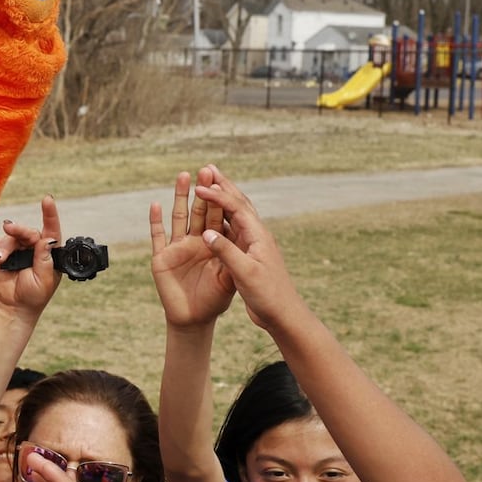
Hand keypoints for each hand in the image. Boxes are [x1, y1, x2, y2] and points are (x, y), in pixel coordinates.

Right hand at [0, 196, 63, 316]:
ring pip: (11, 237)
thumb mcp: (44, 280)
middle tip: (7, 227)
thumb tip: (47, 239)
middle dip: (18, 228)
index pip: (52, 230)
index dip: (50, 214)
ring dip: (4, 246)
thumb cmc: (34, 294)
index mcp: (49, 252)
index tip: (47, 199)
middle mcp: (35, 247)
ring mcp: (19, 248)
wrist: (14, 305)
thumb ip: (44, 260)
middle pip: (28, 231)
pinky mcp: (4, 252)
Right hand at [150, 168, 234, 327]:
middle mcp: (207, 242)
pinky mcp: (167, 260)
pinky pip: (160, 236)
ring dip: (183, 196)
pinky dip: (157, 221)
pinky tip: (155, 206)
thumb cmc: (227, 302)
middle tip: (205, 169)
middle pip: (209, 209)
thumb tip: (211, 233)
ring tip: (183, 176)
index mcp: (230, 243)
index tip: (212, 183)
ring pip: (184, 217)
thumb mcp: (240, 276)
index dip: (220, 196)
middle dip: (207, 189)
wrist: (205, 322)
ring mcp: (185, 250)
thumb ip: (226, 254)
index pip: (228, 212)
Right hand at [193, 166, 309, 332]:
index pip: (235, 207)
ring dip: (223, 197)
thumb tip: (207, 232)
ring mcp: (252, 244)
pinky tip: (213, 218)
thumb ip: (226, 252)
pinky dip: (221, 216)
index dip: (217, 195)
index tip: (199, 187)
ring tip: (210, 184)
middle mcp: (256, 234)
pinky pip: (232, 228)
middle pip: (239, 202)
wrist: (282, 313)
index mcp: (257, 235)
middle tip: (208, 168)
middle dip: (223, 184)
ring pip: (236, 213)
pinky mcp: (248, 254)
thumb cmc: (267, 295)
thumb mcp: (245, 273)